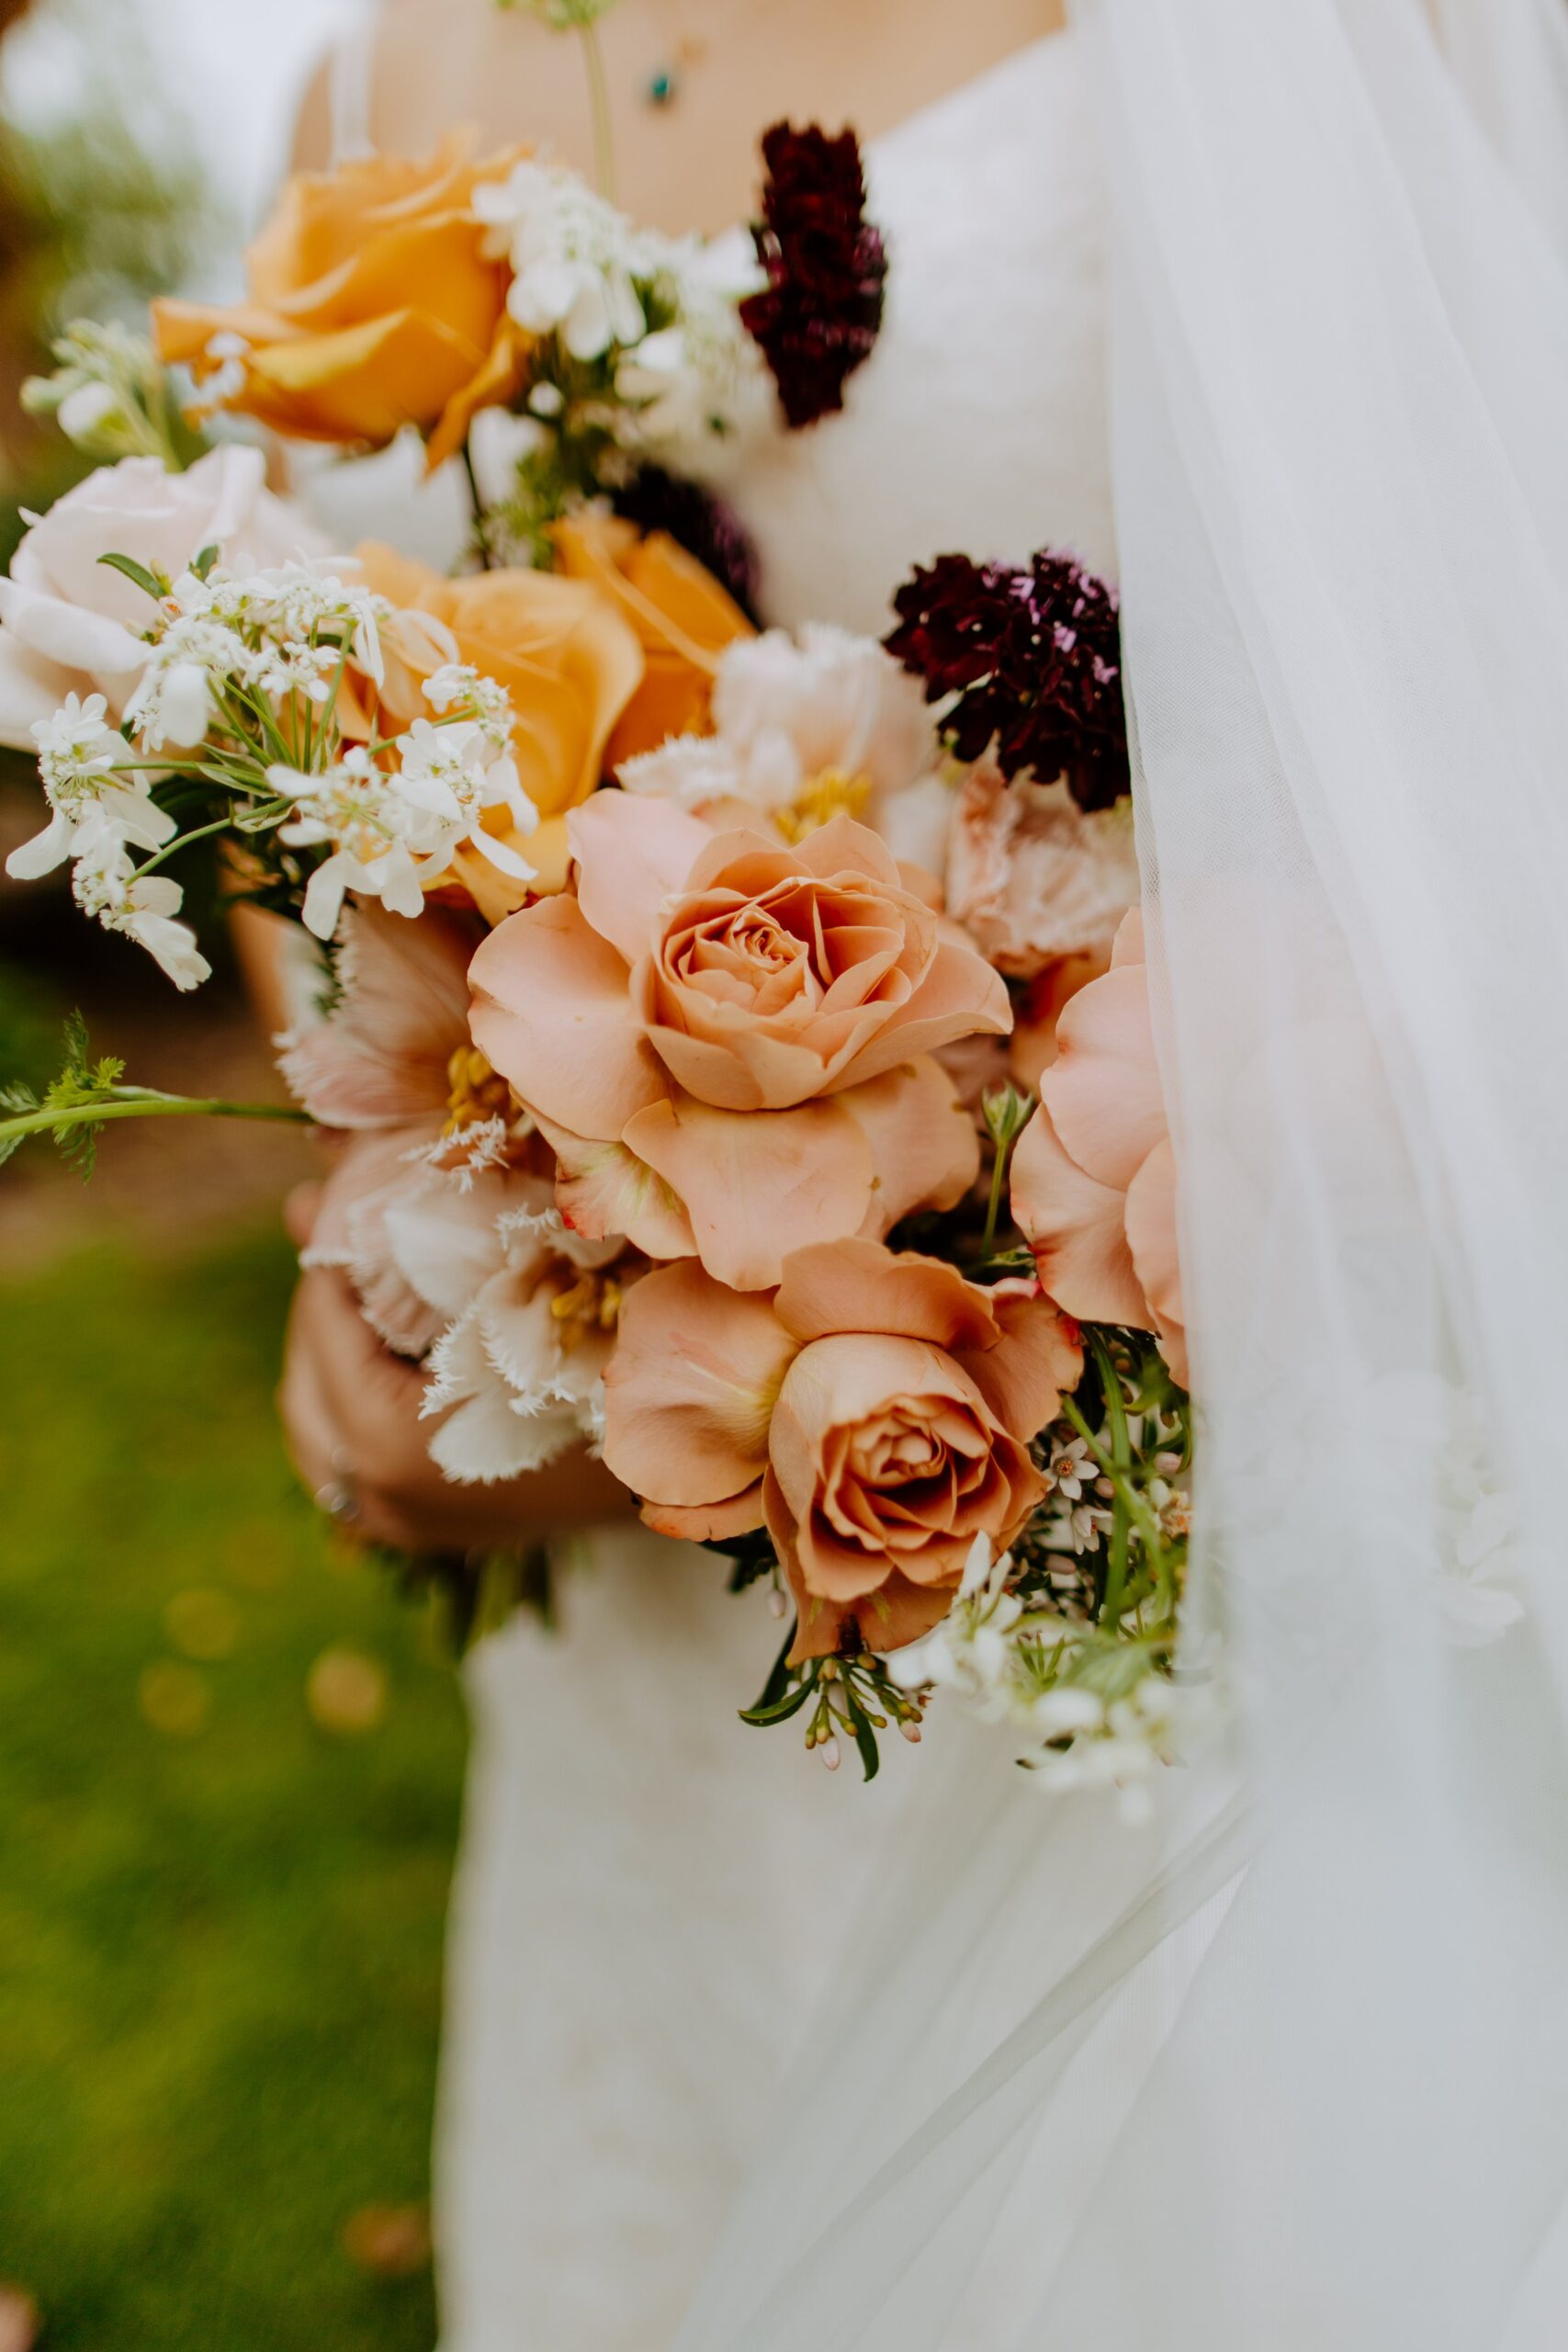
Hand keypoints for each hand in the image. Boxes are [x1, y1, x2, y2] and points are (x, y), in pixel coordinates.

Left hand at [277, 1184, 631, 1552]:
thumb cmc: (607, 1371)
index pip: (325, 1326)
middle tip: (361, 1253)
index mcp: (392, 1439)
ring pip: (310, 1426)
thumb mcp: (518, 1299)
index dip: (336, 1260)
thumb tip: (303, 1189)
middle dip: (326, 1309)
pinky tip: (383, 1365)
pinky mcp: (408, 1533)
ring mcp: (391, 1522)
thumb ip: (411, 1247)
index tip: (358, 1212)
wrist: (673, 1474)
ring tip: (368, 1305)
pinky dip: (343, 1408)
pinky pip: (338, 1463)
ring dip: (327, 1360)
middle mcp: (378, 1494)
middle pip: (304, 1376)